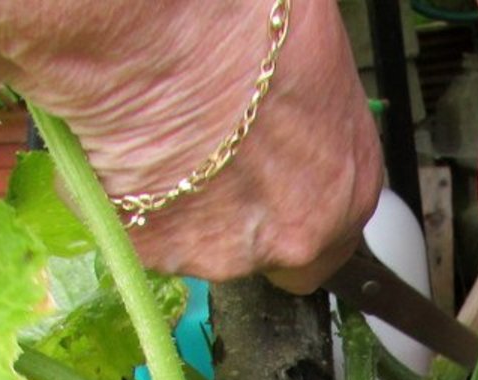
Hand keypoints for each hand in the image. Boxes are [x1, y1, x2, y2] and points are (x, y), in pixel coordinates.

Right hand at [0, 0, 383, 291]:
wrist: (164, 31)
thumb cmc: (247, 27)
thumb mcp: (316, 61)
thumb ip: (312, 115)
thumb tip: (295, 104)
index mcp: (350, 190)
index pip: (332, 238)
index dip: (295, 209)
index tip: (269, 181)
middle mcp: (298, 237)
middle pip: (270, 253)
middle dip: (242, 220)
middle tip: (209, 161)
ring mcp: (225, 254)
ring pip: (201, 246)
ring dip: (184, 207)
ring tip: (166, 141)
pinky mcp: (157, 251)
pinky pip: (139, 230)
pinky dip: (129, 200)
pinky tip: (128, 149)